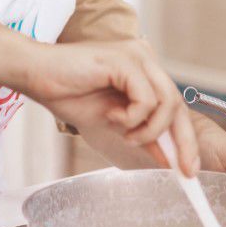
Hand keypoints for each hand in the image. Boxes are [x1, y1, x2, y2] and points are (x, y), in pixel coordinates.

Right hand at [23, 39, 199, 175]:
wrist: (38, 74)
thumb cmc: (68, 92)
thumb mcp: (113, 121)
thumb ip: (141, 132)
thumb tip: (168, 157)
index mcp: (143, 70)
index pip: (174, 105)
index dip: (185, 138)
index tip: (187, 169)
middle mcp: (145, 59)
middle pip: (177, 104)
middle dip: (182, 142)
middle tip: (180, 169)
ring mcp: (136, 56)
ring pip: (166, 102)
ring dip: (148, 130)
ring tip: (124, 134)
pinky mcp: (125, 60)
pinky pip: (146, 99)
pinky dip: (132, 117)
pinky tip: (111, 116)